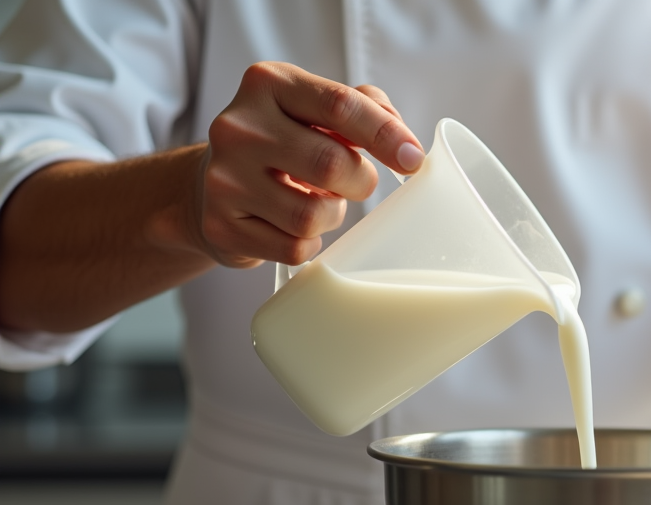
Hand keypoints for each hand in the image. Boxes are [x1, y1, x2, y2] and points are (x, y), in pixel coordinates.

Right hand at [195, 62, 423, 267]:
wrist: (211, 184)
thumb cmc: (283, 144)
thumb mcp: (317, 110)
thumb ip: (365, 109)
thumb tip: (405, 144)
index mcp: (268, 84)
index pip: (340, 105)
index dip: (386, 135)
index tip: (412, 159)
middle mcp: (238, 127)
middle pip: (331, 164)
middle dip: (360, 181)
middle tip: (355, 182)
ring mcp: (224, 178)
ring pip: (312, 215)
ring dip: (332, 215)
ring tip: (317, 201)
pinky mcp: (221, 225)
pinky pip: (294, 248)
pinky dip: (309, 244)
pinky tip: (294, 225)